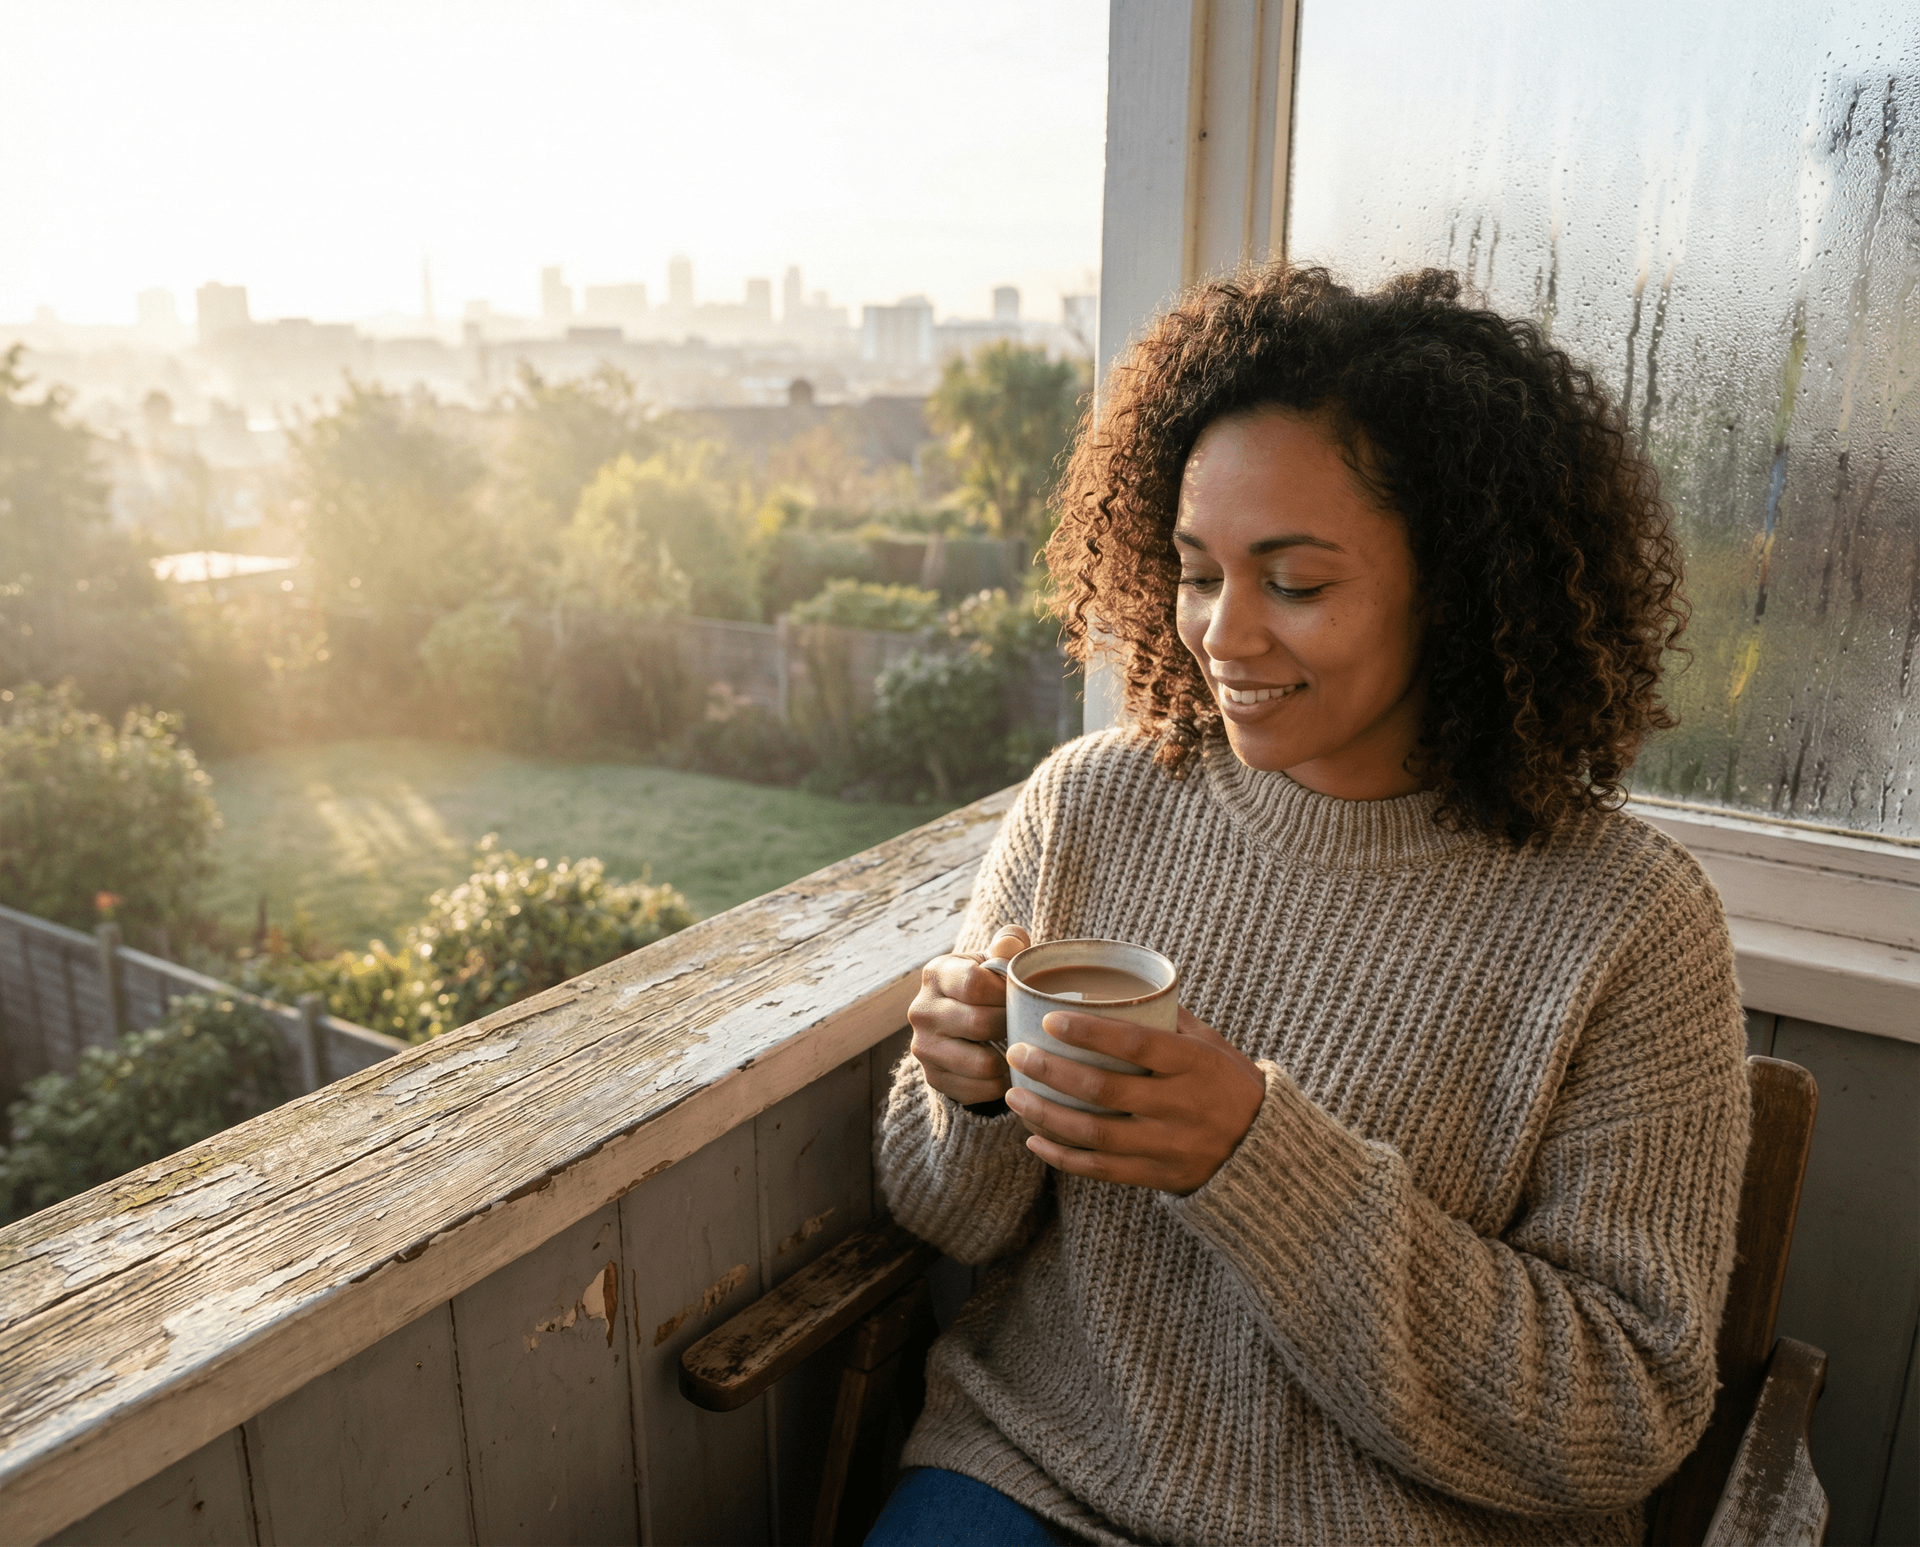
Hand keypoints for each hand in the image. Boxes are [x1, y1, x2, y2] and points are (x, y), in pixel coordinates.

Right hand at [907, 925, 1030, 1105]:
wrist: (960, 1023)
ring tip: (1021, 1047)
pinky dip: (1001, 1083)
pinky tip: (1009, 1068)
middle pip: (980, 1024)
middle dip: (1012, 1025)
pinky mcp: (933, 1078)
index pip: (973, 984)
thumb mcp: (994, 961)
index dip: (1005, 993)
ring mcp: (924, 1048)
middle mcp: (921, 1011)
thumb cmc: (986, 985)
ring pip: (982, 1063)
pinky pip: (980, 1090)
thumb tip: (1011, 942)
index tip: (1020, 996)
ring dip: (1010, 1058)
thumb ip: (1008, 945)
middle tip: (1027, 1025)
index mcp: (936, 974)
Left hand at [1004, 1007, 1266, 1194]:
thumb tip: (1111, 982)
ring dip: (1047, 1116)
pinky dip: (1063, 1157)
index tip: (1050, 1020)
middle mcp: (1181, 1106)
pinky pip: (1101, 1170)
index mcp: (1194, 1064)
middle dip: (1052, 1072)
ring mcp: (1169, 1145)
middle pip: (1105, 1091)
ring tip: (1014, 1096)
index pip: (1135, 1045)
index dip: (1089, 1033)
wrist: (1262, 1149)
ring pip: (1095, 1135)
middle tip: (1017, 1054)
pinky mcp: (1158, 1176)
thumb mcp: (1209, 1043)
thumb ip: (1165, 1018)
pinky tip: (1034, 1140)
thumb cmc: (1227, 1082)